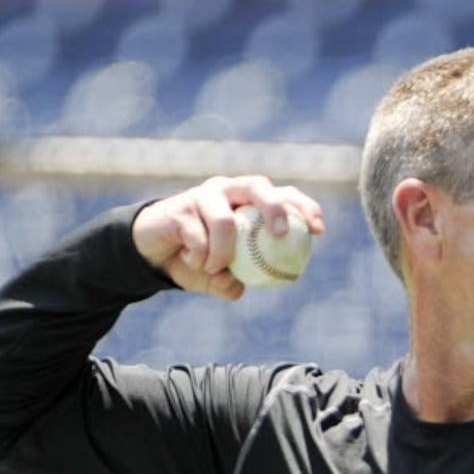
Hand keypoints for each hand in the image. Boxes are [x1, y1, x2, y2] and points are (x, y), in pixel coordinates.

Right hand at [132, 175, 324, 299]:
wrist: (154, 252)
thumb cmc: (197, 260)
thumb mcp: (218, 277)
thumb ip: (231, 282)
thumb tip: (239, 288)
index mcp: (248, 201)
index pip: (282, 194)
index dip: (303, 207)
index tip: (318, 229)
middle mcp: (228, 190)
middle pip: (258, 185)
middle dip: (274, 207)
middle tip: (280, 234)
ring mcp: (204, 196)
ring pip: (225, 221)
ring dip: (223, 254)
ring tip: (213, 268)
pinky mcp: (181, 207)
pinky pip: (198, 238)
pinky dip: (200, 258)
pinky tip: (192, 262)